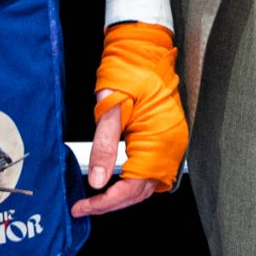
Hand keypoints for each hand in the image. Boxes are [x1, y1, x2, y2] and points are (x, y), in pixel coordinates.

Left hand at [73, 22, 189, 216]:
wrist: (143, 48)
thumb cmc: (130, 70)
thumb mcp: (110, 109)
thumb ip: (104, 148)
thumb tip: (97, 182)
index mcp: (159, 140)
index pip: (133, 188)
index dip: (106, 202)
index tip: (83, 206)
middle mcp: (171, 146)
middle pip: (141, 191)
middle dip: (111, 203)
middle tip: (84, 206)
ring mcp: (172, 143)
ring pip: (147, 184)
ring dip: (121, 195)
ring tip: (95, 199)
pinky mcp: (167, 138)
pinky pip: (151, 170)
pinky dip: (132, 182)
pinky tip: (114, 182)